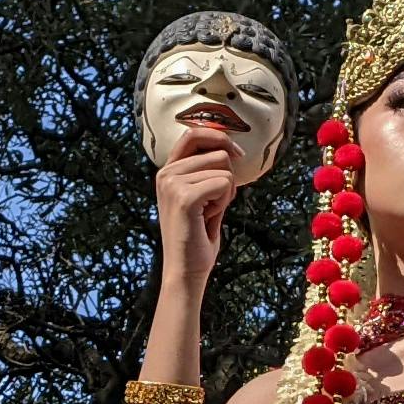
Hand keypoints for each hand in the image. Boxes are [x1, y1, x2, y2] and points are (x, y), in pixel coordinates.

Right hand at [156, 138, 241, 303]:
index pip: (193, 134)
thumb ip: (210, 172)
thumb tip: (229, 148)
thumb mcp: (204, 196)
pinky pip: (224, 184)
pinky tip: (208, 217)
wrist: (186, 270)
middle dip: (227, 179)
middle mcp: (166, 173)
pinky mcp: (183, 197)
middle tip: (214, 204)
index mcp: (168, 171)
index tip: (237, 154)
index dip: (219, 137)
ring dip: (226, 194)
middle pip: (217, 153)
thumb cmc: (198, 236)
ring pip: (224, 169)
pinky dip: (225, 202)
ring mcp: (172, 184)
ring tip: (208, 213)